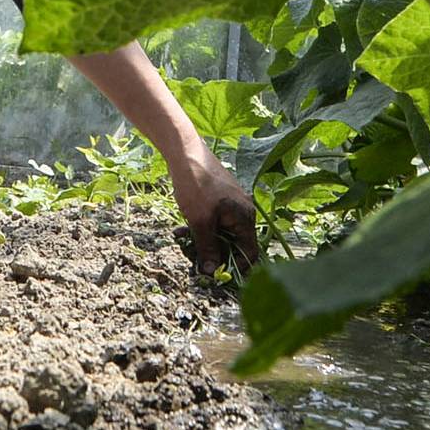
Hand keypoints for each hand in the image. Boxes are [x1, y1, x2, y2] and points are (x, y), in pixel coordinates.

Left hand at [169, 147, 260, 274]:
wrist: (185, 153)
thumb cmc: (197, 185)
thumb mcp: (200, 222)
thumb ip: (207, 248)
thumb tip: (212, 273)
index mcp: (245, 217)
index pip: (249, 252)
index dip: (236, 267)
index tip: (218, 276)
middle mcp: (242, 213)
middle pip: (233, 245)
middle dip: (212, 253)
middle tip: (193, 259)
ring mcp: (230, 206)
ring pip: (219, 234)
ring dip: (201, 240)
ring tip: (180, 237)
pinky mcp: (218, 202)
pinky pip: (212, 223)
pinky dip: (198, 228)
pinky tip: (181, 229)